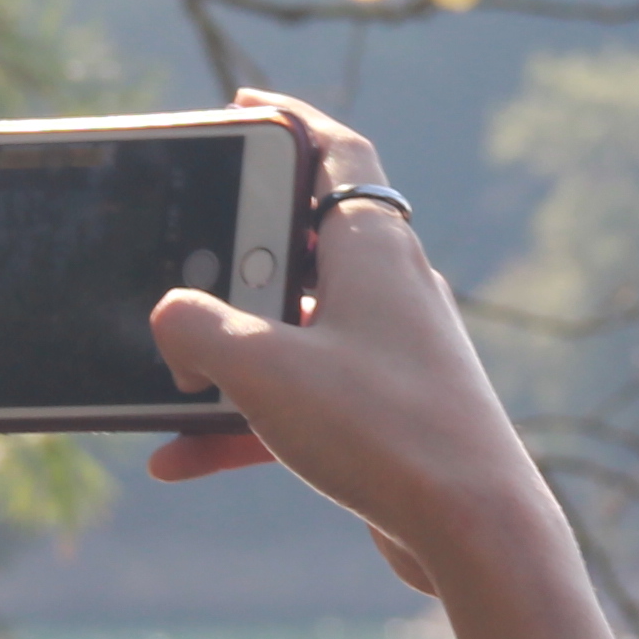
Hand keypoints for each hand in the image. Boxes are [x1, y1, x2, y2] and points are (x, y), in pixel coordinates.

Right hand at [142, 91, 557, 597]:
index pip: (336, 152)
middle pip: (303, 242)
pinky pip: (301, 401)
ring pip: (292, 332)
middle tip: (177, 252)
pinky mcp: (388, 417)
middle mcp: (391, 289)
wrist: (476, 532)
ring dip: (227, 354)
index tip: (242, 106)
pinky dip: (245, 421)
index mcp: (373, 247)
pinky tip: (177, 458)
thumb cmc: (384, 431)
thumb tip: (169, 315)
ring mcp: (392, 354)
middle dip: (234, 251)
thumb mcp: (263, 369)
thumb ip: (198, 330)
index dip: (289, 120)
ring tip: (163, 374)